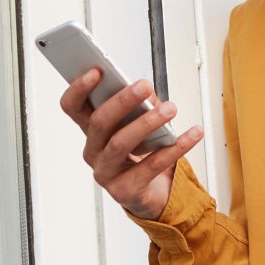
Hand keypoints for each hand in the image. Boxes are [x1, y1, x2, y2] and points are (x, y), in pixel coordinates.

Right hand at [59, 68, 203, 219]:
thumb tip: (148, 93)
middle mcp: (93, 151)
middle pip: (99, 122)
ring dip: (147, 122)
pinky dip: (175, 147)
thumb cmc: (142, 155)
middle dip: (122, 101)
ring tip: (171, 108)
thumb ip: (141, 105)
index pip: (73, 107)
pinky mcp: (124, 190)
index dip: (79, 88)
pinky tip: (191, 134)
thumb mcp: (139, 125)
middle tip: (144, 86)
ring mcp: (106, 172)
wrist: (153, 194)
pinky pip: (151, 166)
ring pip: (120, 143)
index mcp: (92, 131)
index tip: (97, 71)